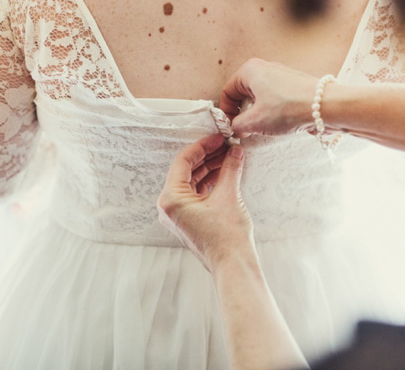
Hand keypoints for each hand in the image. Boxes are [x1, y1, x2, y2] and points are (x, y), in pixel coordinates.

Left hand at [157, 134, 252, 271]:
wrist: (234, 265)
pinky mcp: (189, 220)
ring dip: (211, 168)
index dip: (203, 146)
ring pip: (193, 182)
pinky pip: (197, 193)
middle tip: (226, 144)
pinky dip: (211, 181)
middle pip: (187, 171)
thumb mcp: (228, 195)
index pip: (183, 161)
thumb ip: (230, 168)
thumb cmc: (227, 237)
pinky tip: (227, 171)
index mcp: (171, 199)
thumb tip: (235, 151)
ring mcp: (178, 215)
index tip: (218, 137)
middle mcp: (169, 206)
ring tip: (230, 155)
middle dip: (208, 156)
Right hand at [219, 58, 318, 137]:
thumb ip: (237, 125)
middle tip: (245, 130)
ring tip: (262, 129)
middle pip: (243, 93)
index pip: (228, 91)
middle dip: (242, 113)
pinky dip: (271, 112)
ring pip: (259, 97)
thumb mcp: (255, 122)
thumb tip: (234, 128)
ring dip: (257, 114)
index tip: (230, 127)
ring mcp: (281, 76)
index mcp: (250, 70)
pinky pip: (275, 99)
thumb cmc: (289, 108)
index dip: (226, 112)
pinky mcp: (293, 86)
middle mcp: (265, 68)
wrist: (325, 106)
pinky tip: (278, 124)